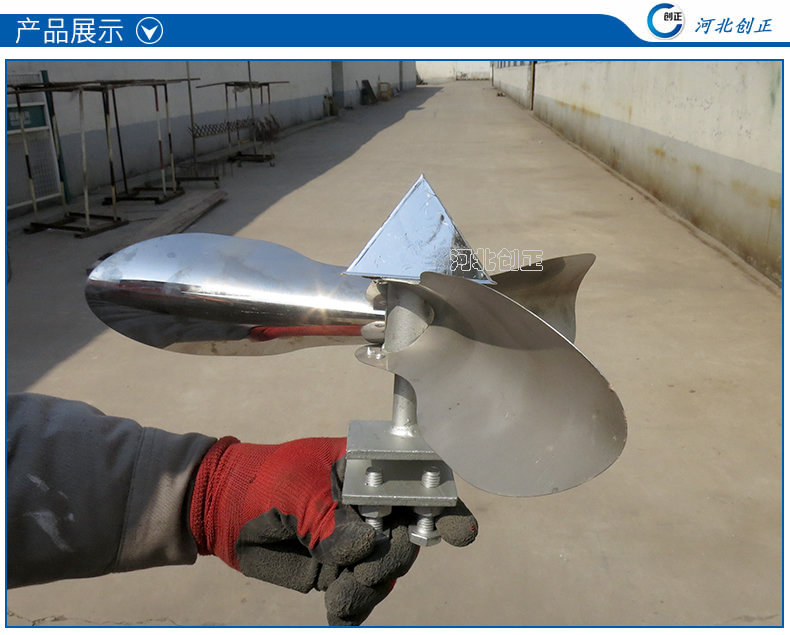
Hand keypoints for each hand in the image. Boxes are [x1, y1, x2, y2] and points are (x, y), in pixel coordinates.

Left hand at [189, 436, 476, 624]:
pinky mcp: (338, 570)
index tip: (458, 531)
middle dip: (396, 556)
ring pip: (386, 571)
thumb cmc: (264, 480)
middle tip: (369, 566)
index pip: (419, 485)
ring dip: (371, 586)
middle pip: (409, 536)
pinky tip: (341, 611)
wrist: (223, 511)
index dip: (444, 507)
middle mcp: (372, 507)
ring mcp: (357, 541)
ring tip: (341, 594)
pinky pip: (358, 593)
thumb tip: (368, 547)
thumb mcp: (296, 489)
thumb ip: (331, 518)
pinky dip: (353, 606)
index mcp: (370, 471)